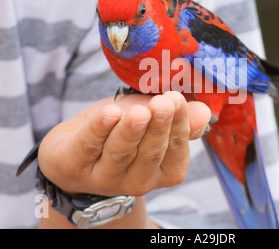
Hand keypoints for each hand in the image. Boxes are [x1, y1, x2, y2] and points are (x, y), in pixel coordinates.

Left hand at [37, 91, 210, 196]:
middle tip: (163, 103)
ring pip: (120, 153)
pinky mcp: (75, 166)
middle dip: (158, 127)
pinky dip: (99, 130)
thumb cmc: (121, 132)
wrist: (75, 149)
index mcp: (164, 171)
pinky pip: (89, 147)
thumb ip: (180, 119)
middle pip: (151, 153)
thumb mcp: (154, 122)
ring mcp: (105, 178)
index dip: (178, 124)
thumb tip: (204, 113)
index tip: (177, 98)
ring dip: (130, 131)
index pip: (176, 149)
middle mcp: (138, 181)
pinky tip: (109, 113)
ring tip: (139, 111)